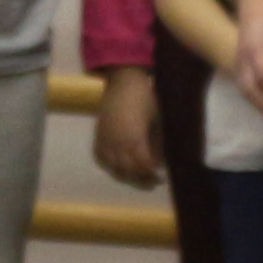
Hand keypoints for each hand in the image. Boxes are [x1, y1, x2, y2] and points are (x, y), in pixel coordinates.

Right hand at [90, 69, 162, 189]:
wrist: (124, 82)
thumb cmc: (146, 98)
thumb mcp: (159, 119)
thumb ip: (160, 142)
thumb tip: (163, 162)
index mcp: (135, 138)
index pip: (143, 165)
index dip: (151, 173)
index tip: (161, 177)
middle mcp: (118, 142)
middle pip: (128, 170)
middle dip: (141, 178)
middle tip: (153, 181)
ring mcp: (106, 139)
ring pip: (114, 167)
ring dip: (127, 175)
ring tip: (138, 176)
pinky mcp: (99, 135)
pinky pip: (101, 158)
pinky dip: (111, 166)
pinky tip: (120, 167)